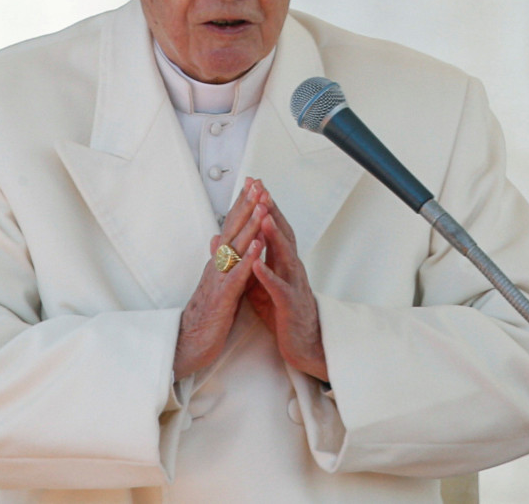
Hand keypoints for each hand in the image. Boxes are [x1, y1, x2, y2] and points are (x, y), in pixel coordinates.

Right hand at [174, 179, 266, 378]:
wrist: (187, 342)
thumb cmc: (204, 314)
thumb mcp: (213, 282)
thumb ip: (219, 260)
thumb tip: (218, 238)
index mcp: (218, 262)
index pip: (231, 228)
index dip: (241, 206)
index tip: (253, 185)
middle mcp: (217, 265)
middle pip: (233, 230)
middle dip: (246, 207)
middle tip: (257, 185)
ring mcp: (218, 280)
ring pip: (235, 248)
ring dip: (249, 226)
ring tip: (261, 207)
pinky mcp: (222, 298)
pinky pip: (236, 276)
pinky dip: (247, 260)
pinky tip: (257, 247)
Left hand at [247, 189, 328, 381]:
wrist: (303, 342)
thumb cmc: (282, 310)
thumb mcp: (260, 281)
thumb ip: (247, 259)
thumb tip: (225, 240)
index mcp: (282, 261)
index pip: (273, 227)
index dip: (263, 205)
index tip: (253, 184)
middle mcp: (290, 267)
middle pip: (282, 233)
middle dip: (271, 211)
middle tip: (262, 189)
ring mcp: (292, 284)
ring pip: (284, 255)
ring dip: (273, 235)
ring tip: (262, 217)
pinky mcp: (288, 304)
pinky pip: (278, 287)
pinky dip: (267, 274)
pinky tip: (258, 264)